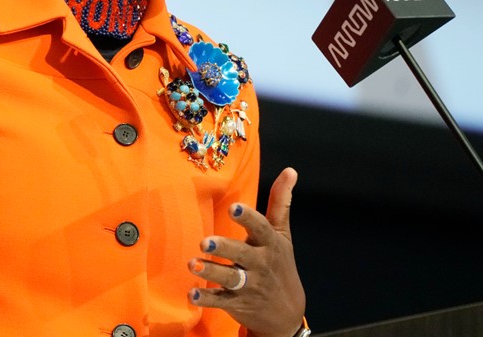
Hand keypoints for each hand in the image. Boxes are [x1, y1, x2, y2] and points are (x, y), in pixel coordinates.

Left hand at [187, 168, 305, 336]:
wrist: (287, 313)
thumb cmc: (280, 264)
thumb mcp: (282, 234)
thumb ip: (280, 202)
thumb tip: (290, 170)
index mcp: (269, 244)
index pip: (260, 228)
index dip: (248, 218)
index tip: (234, 208)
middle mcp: (260, 264)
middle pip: (242, 254)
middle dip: (224, 248)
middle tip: (204, 241)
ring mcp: (249, 285)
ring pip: (230, 278)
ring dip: (211, 272)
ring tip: (192, 264)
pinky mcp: (237, 303)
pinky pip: (220, 301)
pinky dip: (206, 299)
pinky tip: (192, 294)